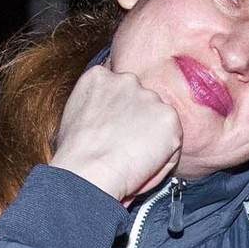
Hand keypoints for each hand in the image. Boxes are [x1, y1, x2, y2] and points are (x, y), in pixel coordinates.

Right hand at [49, 63, 180, 202]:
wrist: (88, 171)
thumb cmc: (75, 154)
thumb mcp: (75, 116)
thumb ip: (96, 106)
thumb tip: (107, 115)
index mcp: (100, 76)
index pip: (119, 89)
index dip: (120, 112)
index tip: (114, 130)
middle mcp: (127, 79)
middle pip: (142, 101)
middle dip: (138, 122)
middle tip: (125, 147)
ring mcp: (149, 97)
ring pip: (159, 120)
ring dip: (152, 138)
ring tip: (131, 158)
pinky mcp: (168, 117)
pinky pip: (173, 140)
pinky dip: (164, 156)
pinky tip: (143, 164)